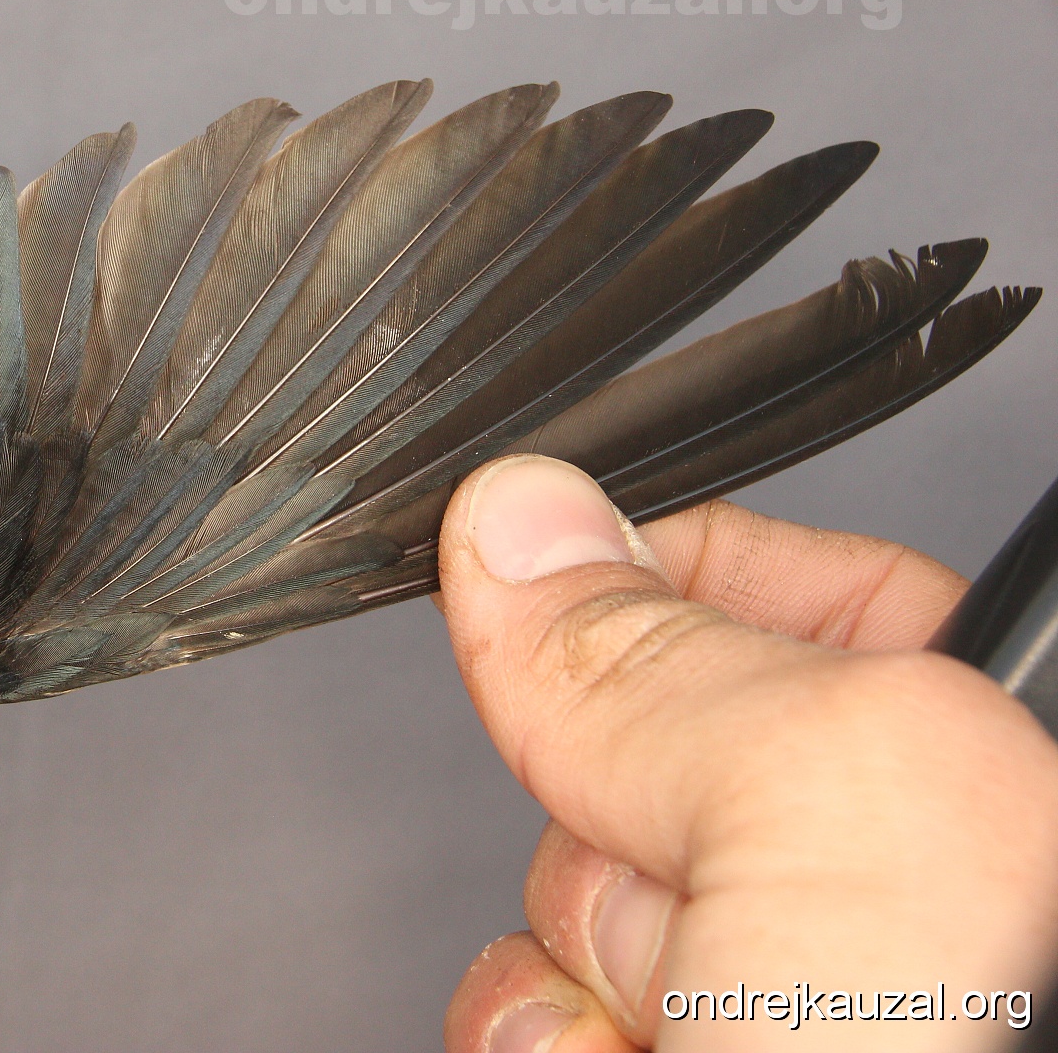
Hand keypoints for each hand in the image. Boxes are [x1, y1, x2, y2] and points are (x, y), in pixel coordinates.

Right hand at [437, 454, 1057, 1051]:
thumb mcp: (824, 805)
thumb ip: (674, 652)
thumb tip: (520, 521)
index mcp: (1001, 778)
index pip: (825, 591)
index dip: (671, 575)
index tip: (558, 583)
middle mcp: (900, 881)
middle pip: (656, 749)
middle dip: (615, 812)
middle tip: (694, 894)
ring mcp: (774, 987)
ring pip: (575, 888)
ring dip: (572, 953)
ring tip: (675, 1030)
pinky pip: (536, 1007)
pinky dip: (539, 1041)